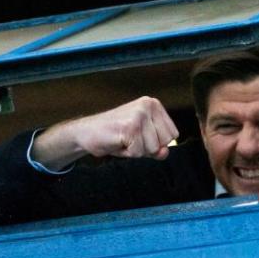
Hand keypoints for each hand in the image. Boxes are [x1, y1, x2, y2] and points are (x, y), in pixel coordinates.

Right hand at [31, 96, 178, 170]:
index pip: (172, 134)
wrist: (86, 132)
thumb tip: (164, 152)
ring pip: (152, 148)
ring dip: (136, 150)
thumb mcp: (141, 140)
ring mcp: (139, 115)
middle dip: (147, 147)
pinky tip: (117, 142)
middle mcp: (148, 105)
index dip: (157, 143)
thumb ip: (157, 147)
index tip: (139, 137)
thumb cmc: (114, 135)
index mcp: (153, 104)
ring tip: (123, 140)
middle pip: (164, 142)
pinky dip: (127, 153)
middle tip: (129, 139)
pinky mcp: (130, 127)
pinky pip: (138, 152)